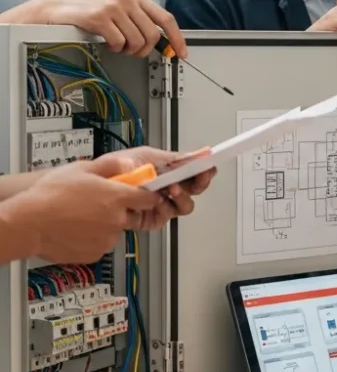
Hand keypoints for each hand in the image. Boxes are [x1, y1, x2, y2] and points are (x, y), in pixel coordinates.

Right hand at [0, 157, 170, 262]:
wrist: (28, 223)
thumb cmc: (50, 195)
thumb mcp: (81, 169)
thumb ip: (111, 166)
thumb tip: (130, 164)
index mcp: (118, 197)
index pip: (149, 199)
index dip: (145, 196)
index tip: (141, 195)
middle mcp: (117, 219)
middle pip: (132, 216)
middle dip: (121, 211)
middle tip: (98, 205)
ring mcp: (107, 238)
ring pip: (114, 231)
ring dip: (105, 226)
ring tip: (80, 218)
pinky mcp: (95, 253)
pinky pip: (100, 245)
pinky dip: (92, 240)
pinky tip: (74, 231)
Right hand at [17, 0, 185, 57]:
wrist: (56, 6)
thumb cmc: (89, 8)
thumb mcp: (119, 7)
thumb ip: (139, 19)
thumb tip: (162, 40)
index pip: (166, 19)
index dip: (176, 38)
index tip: (181, 53)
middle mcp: (127, 0)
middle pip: (152, 35)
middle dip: (145, 49)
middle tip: (133, 51)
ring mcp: (113, 8)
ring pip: (137, 41)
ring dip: (128, 50)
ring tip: (117, 45)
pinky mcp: (99, 18)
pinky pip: (118, 43)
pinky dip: (115, 49)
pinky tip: (106, 43)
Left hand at [98, 146, 215, 229]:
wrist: (92, 186)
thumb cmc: (115, 168)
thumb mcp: (146, 155)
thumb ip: (175, 157)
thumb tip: (201, 152)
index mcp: (169, 169)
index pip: (195, 170)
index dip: (205, 169)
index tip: (210, 166)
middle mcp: (168, 186)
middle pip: (195, 189)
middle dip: (198, 183)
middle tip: (194, 178)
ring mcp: (161, 203)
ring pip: (184, 206)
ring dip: (181, 198)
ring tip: (171, 190)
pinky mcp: (150, 219)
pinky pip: (166, 218)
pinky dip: (163, 210)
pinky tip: (156, 203)